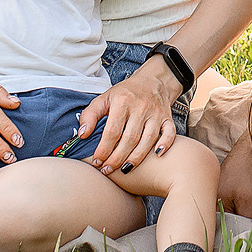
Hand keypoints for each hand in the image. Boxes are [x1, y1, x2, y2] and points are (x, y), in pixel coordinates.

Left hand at [77, 58, 183, 172]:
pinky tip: (156, 156)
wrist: (151, 81)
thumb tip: (81, 135)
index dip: (104, 149)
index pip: (112, 131)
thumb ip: (90, 115)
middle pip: (130, 138)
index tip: (97, 161)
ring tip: (124, 170)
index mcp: (123, 101)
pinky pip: (170, 133)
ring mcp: (156, 113)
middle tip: (107, 170)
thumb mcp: (104, 99)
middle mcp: (141, 107)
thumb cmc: (124, 94)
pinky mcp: (167, 118)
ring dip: (136, 158)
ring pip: (148, 139)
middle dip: (117, 158)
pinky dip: (165, 144)